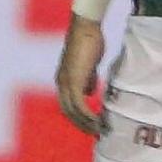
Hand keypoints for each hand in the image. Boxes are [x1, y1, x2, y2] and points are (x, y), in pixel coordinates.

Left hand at [55, 18, 106, 137]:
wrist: (86, 28)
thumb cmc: (89, 42)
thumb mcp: (88, 65)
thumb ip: (88, 79)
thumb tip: (90, 93)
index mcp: (63, 80)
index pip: (67, 105)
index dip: (78, 117)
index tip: (90, 125)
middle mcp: (61, 83)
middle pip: (68, 112)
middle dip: (81, 124)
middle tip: (96, 133)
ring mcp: (66, 82)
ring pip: (73, 111)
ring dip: (86, 122)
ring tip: (100, 130)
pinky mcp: (73, 81)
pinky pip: (80, 104)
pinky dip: (88, 115)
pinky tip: (98, 120)